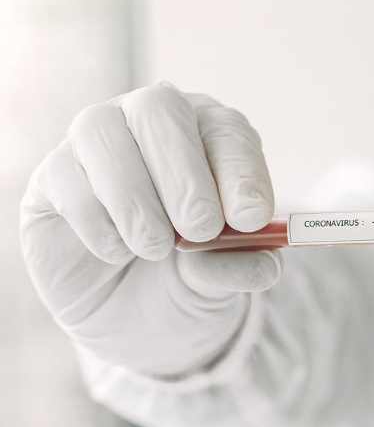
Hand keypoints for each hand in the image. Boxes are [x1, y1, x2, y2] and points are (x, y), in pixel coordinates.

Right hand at [20, 82, 281, 376]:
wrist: (132, 316)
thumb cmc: (188, 278)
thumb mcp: (222, 280)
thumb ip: (240, 266)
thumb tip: (268, 262)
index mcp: (208, 134)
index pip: (226, 130)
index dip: (240, 170)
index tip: (252, 218)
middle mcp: (149, 122)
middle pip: (160, 110)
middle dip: (185, 175)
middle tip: (201, 229)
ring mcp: (95, 142)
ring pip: (103, 134)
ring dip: (136, 198)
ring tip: (157, 249)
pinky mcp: (52, 176)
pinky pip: (65, 178)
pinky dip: (97, 220)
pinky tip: (118, 252)